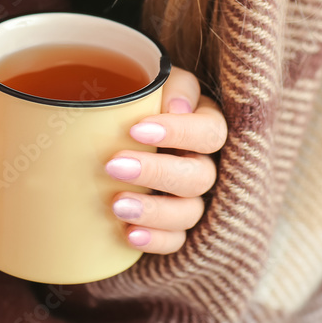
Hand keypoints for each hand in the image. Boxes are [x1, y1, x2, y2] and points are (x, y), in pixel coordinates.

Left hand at [104, 66, 227, 253]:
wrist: (111, 129)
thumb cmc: (135, 100)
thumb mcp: (150, 82)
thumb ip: (169, 84)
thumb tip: (176, 108)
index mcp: (205, 124)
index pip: (210, 132)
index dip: (179, 133)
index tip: (136, 130)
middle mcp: (204, 163)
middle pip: (199, 176)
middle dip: (156, 173)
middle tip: (113, 165)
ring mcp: (191, 198)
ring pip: (190, 212)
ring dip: (155, 211)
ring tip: (116, 205)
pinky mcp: (173, 226)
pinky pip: (176, 241)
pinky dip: (156, 240)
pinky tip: (130, 234)